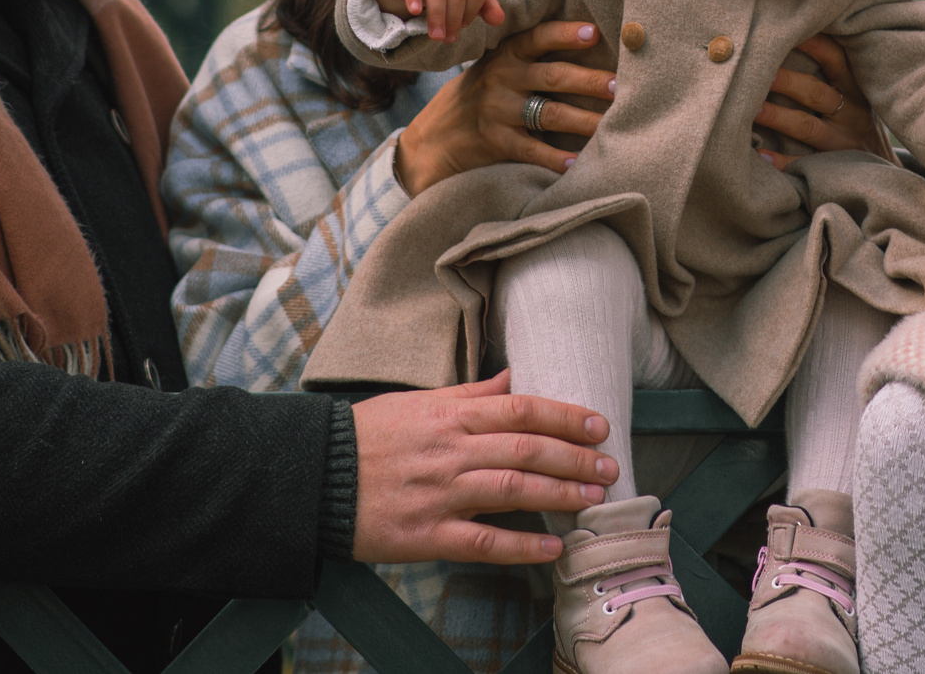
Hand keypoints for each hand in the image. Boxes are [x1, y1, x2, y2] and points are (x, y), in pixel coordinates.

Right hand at [349, 372, 616, 563]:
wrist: (314, 478)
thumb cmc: (367, 437)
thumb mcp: (417, 402)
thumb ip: (469, 393)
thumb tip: (513, 377)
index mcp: (449, 415)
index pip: (520, 409)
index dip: (564, 416)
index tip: (598, 424)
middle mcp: (450, 451)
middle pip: (526, 449)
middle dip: (575, 457)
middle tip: (610, 465)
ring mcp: (440, 494)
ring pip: (513, 490)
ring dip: (560, 494)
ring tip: (594, 499)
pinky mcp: (427, 535)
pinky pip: (483, 541)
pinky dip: (522, 546)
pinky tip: (553, 548)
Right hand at [394, 21, 614, 193]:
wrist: (430, 140)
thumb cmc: (476, 98)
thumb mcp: (493, 69)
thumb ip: (527, 58)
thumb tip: (587, 43)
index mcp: (505, 56)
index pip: (538, 39)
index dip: (566, 34)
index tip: (594, 32)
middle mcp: (501, 79)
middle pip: (552, 76)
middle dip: (589, 80)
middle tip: (619, 85)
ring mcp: (497, 112)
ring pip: (549, 114)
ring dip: (583, 119)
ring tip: (611, 123)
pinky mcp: (495, 143)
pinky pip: (531, 150)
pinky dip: (556, 158)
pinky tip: (578, 162)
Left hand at [755, 35, 888, 168]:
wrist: (884, 169)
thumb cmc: (858, 119)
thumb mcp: (858, 94)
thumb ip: (835, 71)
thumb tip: (794, 35)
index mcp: (856, 89)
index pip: (836, 59)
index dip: (813, 45)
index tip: (786, 32)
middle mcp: (852, 114)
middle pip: (818, 94)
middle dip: (789, 82)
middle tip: (762, 73)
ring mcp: (843, 142)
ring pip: (808, 127)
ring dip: (778, 117)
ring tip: (752, 111)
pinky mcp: (833, 167)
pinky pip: (805, 163)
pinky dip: (783, 161)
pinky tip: (762, 155)